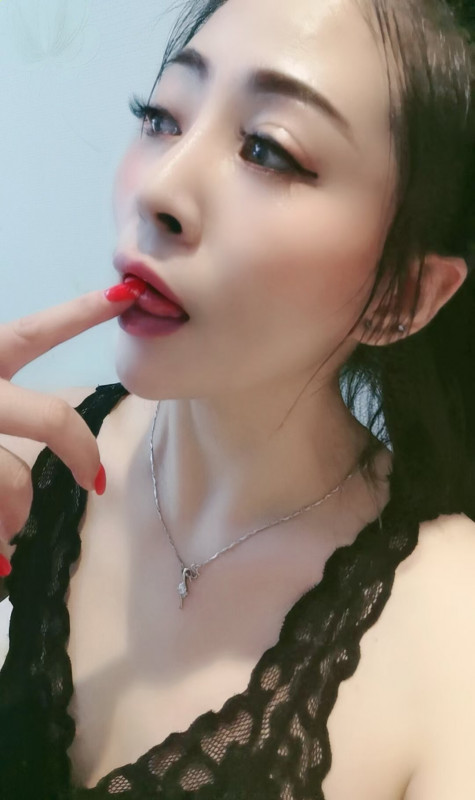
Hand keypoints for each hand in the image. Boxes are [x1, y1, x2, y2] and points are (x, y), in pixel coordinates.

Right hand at [0, 277, 145, 557]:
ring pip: (14, 480)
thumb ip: (5, 412)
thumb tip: (40, 459)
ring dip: (15, 511)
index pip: (29, 335)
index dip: (76, 314)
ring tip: (7, 536)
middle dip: (78, 449)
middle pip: (48, 419)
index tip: (124, 296)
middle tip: (94, 478)